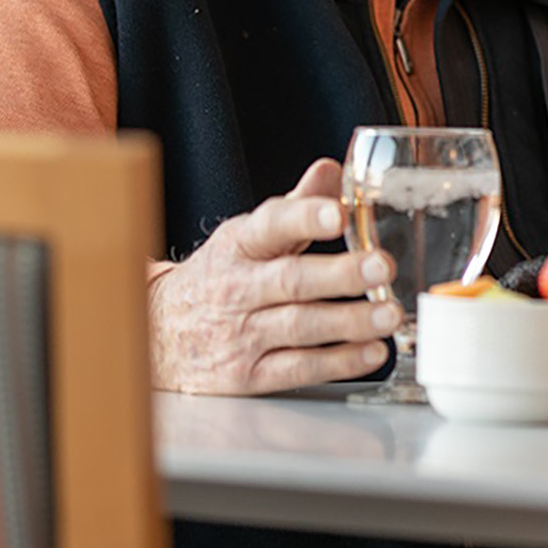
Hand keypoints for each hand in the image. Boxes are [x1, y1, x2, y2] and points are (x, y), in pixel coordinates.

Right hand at [145, 158, 398, 394]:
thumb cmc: (219, 278)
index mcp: (240, 244)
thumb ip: (295, 207)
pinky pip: (297, 369)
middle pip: (291, 279)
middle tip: (383, 266)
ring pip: (299, 326)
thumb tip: (331, 171)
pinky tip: (372, 351)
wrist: (157, 334)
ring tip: (389, 313)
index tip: (338, 214)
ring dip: (349, 322)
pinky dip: (338, 362)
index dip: (306, 217)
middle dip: (341, 273)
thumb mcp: (249, 236)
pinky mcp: (246, 376)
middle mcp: (237, 288)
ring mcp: (240, 334)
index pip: (271, 225)